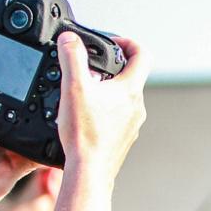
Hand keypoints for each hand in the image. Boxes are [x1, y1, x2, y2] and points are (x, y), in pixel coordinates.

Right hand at [56, 30, 147, 183]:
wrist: (89, 171)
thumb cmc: (85, 134)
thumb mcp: (74, 87)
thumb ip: (72, 57)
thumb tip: (70, 39)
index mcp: (129, 90)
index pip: (141, 54)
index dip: (126, 41)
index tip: (110, 42)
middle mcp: (136, 106)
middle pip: (130, 76)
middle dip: (109, 68)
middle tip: (88, 69)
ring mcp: (132, 124)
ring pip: (122, 98)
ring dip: (106, 90)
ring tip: (84, 93)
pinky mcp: (123, 138)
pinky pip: (117, 117)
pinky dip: (104, 110)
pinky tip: (86, 116)